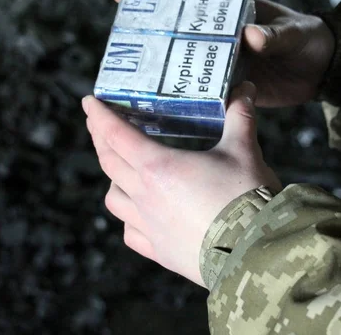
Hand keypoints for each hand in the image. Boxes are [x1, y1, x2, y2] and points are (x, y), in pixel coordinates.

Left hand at [83, 82, 280, 286]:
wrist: (252, 250)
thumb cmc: (244, 196)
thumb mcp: (244, 150)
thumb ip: (241, 117)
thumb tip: (246, 89)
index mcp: (158, 167)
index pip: (117, 135)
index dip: (99, 116)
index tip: (88, 102)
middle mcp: (145, 196)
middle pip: (109, 163)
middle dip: (100, 139)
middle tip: (98, 125)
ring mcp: (149, 226)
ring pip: (114, 199)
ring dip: (113, 180)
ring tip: (122, 172)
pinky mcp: (159, 251)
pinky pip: (131, 232)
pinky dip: (130, 218)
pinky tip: (140, 215)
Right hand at [111, 0, 334, 106]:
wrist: (324, 70)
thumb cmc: (309, 38)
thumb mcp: (294, 31)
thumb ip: (274, 33)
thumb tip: (251, 36)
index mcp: (231, 15)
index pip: (190, 2)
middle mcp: (221, 40)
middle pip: (180, 38)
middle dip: (151, 40)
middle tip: (121, 47)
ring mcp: (225, 66)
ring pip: (189, 68)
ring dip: (166, 74)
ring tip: (134, 82)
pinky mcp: (233, 90)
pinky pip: (208, 95)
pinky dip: (192, 100)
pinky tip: (168, 108)